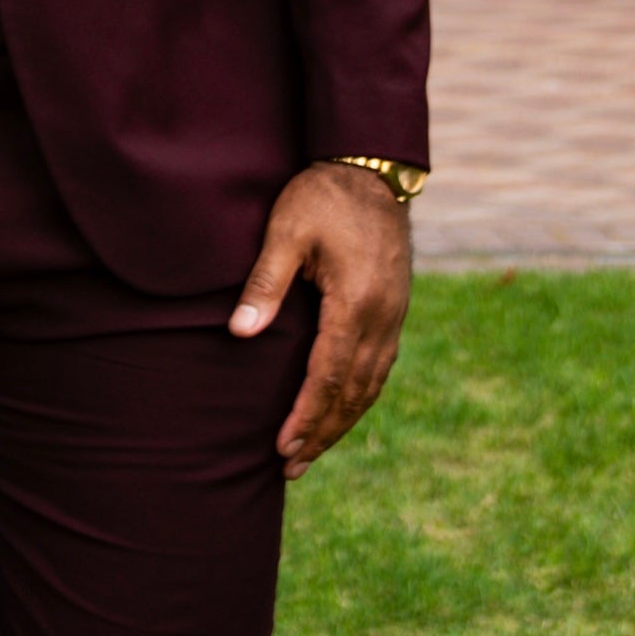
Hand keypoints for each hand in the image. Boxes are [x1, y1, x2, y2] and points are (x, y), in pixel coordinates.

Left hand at [230, 161, 411, 479]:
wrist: (371, 167)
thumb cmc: (321, 195)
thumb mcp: (286, 231)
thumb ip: (265, 283)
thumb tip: (239, 333)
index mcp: (356, 303)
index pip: (328, 376)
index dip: (305, 417)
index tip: (281, 449)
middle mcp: (383, 318)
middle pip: (354, 392)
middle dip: (322, 432)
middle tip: (290, 468)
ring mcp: (395, 315)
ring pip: (371, 385)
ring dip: (342, 421)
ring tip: (311, 451)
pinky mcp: (395, 308)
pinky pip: (380, 366)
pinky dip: (359, 395)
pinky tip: (341, 409)